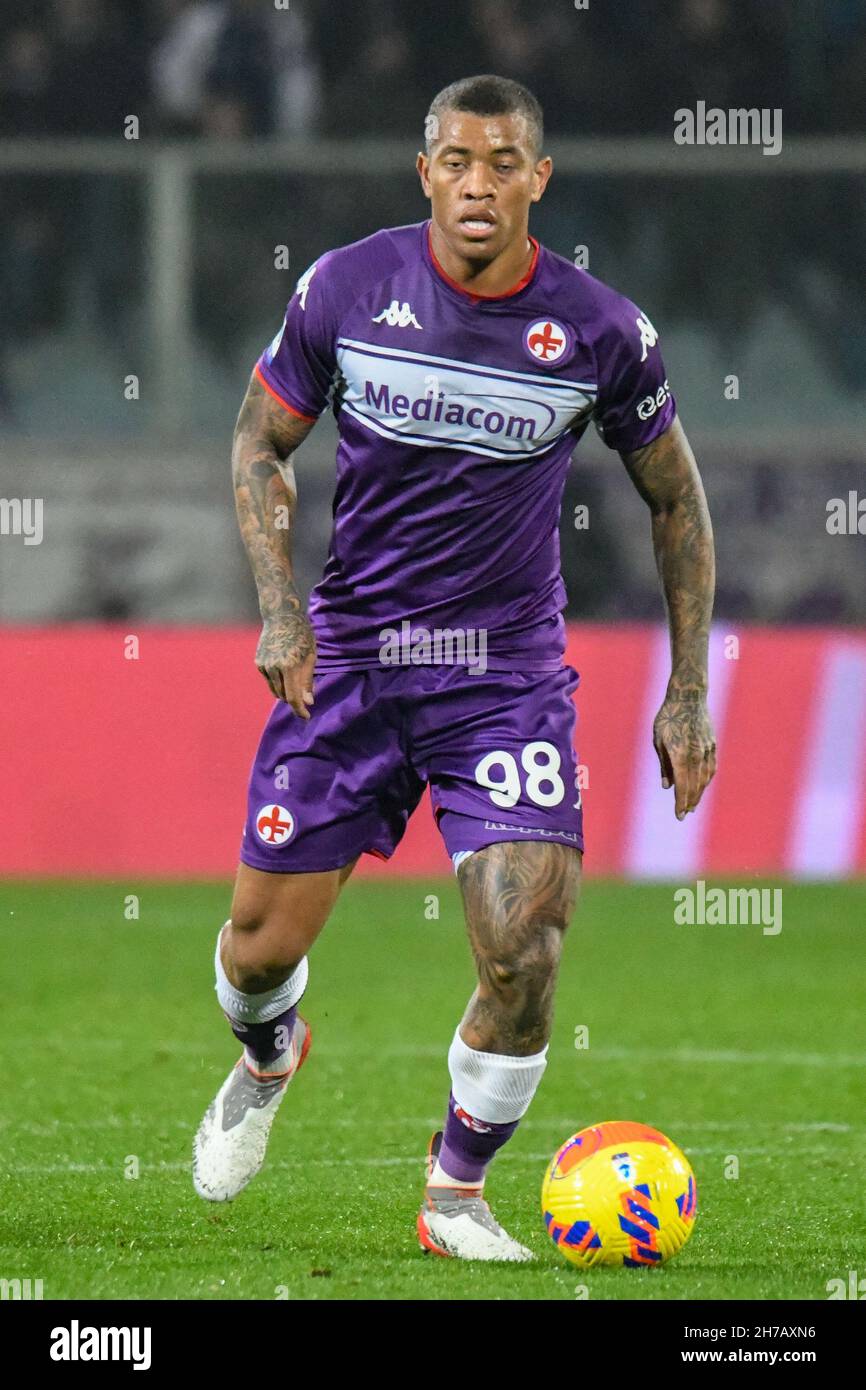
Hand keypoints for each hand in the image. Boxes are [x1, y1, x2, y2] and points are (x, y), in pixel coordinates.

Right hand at [255, 613, 315, 716]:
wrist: (281, 617)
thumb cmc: (302, 635)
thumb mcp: (311, 657)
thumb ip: (308, 680)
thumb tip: (308, 701)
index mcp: (289, 666)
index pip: (293, 697)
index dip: (300, 710)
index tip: (306, 717)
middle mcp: (273, 668)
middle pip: (283, 695)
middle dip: (295, 699)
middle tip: (305, 697)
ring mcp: (263, 665)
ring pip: (275, 689)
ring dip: (286, 691)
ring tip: (295, 681)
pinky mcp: (258, 663)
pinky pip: (269, 680)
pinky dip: (278, 681)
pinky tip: (284, 669)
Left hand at [653, 687, 715, 819]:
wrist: (689, 698)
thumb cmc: (668, 718)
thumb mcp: (659, 741)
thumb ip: (664, 765)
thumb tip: (667, 786)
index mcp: (680, 755)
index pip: (682, 786)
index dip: (680, 802)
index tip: (679, 816)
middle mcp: (695, 756)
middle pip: (694, 785)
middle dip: (689, 802)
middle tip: (685, 813)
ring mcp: (706, 751)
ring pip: (704, 778)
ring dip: (698, 793)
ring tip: (692, 804)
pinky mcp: (712, 745)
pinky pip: (711, 768)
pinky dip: (706, 780)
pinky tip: (702, 786)